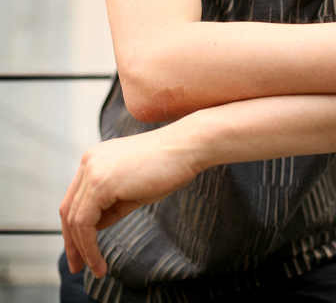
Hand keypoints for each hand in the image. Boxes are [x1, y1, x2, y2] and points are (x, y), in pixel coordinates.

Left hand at [60, 124, 201, 278]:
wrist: (186, 148)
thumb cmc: (167, 166)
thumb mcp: (133, 190)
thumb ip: (111, 205)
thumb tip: (94, 227)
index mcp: (96, 159)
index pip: (75, 198)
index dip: (75, 228)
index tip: (81, 252)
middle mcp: (89, 161)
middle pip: (68, 209)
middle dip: (72, 242)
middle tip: (78, 267)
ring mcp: (92, 170)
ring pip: (74, 219)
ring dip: (82, 249)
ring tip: (95, 269)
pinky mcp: (100, 183)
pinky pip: (84, 223)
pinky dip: (88, 246)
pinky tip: (99, 261)